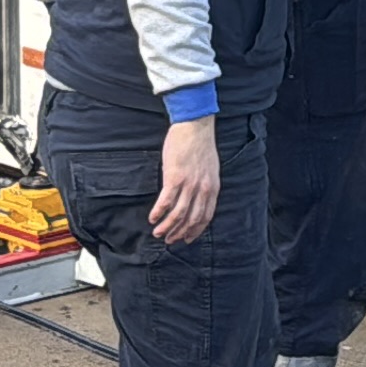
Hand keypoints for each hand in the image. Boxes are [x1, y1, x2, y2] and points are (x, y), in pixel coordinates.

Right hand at [150, 117, 220, 244]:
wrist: (195, 127)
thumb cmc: (201, 145)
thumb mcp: (210, 169)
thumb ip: (205, 185)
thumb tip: (197, 198)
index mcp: (212, 188)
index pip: (205, 217)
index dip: (195, 230)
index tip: (186, 238)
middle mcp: (202, 190)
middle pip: (191, 219)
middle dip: (179, 233)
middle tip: (169, 240)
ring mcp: (189, 185)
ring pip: (178, 214)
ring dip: (167, 227)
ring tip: (158, 233)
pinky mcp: (174, 178)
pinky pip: (166, 201)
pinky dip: (158, 212)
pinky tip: (152, 218)